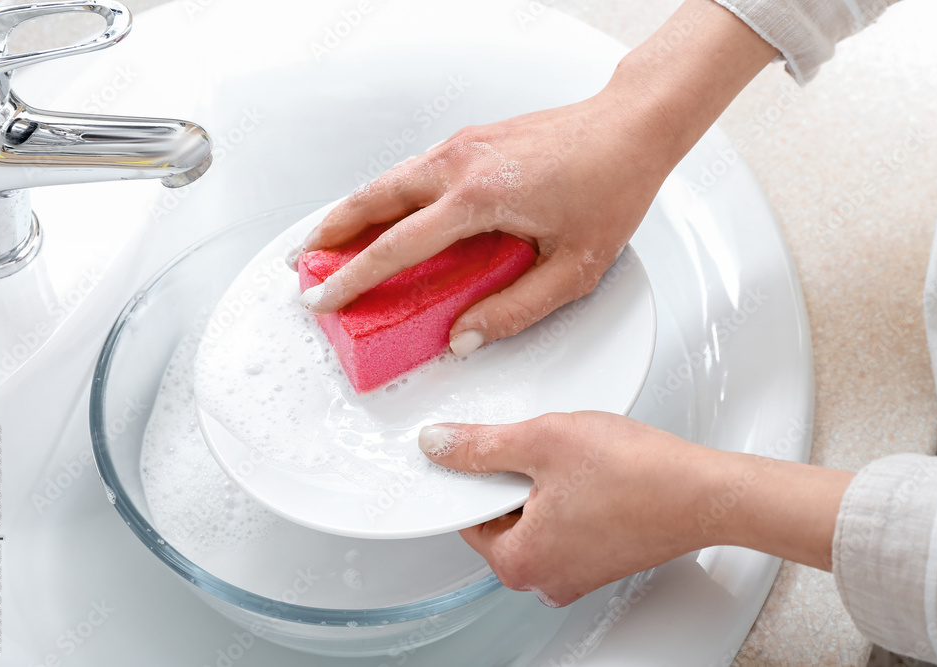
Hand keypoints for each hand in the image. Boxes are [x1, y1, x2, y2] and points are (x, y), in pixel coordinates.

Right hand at [292, 0, 777, 356]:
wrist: (631, 127)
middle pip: (372, 200)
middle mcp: (461, 163)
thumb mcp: (574, 268)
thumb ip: (516, 309)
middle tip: (304, 263)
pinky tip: (386, 214)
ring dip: (354, 209)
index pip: (397, 246)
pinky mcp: (472, 140)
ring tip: (331, 241)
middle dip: (330, 233)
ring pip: (388, 179)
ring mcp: (463, 145)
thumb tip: (466, 334)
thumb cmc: (611, 184)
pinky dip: (386, 194)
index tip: (327, 299)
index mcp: (479, 197)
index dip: (355, 279)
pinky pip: (413, 169)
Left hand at [418, 412, 853, 607]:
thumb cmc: (638, 474)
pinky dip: (569, 495)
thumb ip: (480, 446)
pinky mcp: (601, 560)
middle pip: (500, 518)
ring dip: (542, 483)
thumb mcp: (542, 441)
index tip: (482, 447)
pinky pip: (565, 523)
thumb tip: (438, 446)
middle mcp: (545, 580)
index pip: (466, 516)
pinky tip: (593, 472)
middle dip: (512, 477)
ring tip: (574, 458)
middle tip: (541, 448)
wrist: (707, 490)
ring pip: (534, 518)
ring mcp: (576, 574)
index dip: (473, 473)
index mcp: (519, 563)